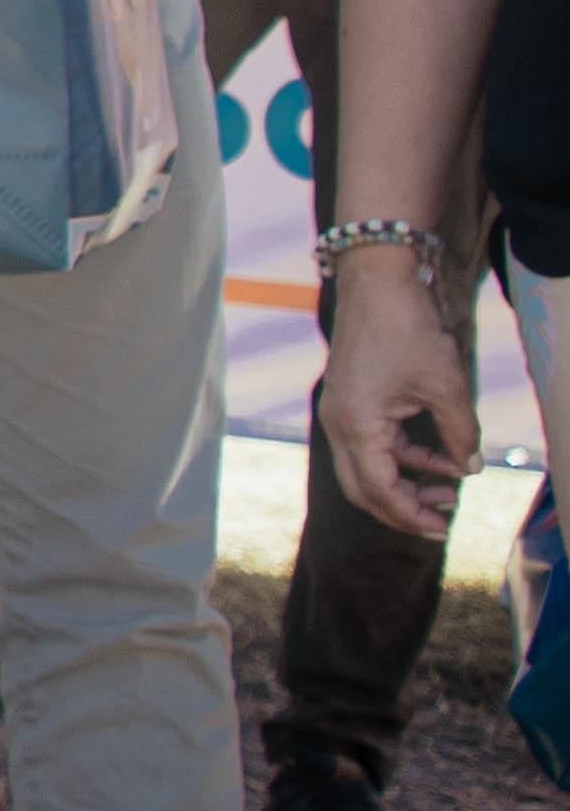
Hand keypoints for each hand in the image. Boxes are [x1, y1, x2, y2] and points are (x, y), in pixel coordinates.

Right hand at [314, 250, 478, 540]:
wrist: (378, 281)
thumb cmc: (406, 329)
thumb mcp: (446, 385)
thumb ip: (461, 433)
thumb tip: (472, 469)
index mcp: (355, 424)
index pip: (378, 488)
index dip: (410, 514)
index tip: (443, 528)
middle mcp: (339, 424)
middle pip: (362, 487)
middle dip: (401, 509)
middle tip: (441, 522)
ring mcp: (341, 412)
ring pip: (368, 468)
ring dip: (407, 483)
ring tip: (451, 488)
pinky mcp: (351, 402)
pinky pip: (374, 444)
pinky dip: (404, 458)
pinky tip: (441, 459)